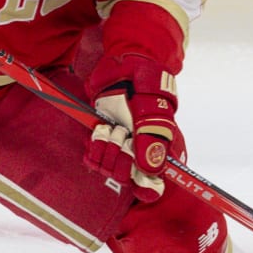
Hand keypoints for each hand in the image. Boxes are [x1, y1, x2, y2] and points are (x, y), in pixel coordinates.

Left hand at [83, 54, 182, 202]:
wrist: (124, 64)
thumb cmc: (146, 84)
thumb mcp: (152, 109)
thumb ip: (151, 138)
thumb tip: (151, 171)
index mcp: (158, 149)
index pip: (154, 184)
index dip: (146, 189)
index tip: (138, 184)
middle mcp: (139, 152)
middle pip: (126, 178)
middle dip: (121, 158)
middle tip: (123, 134)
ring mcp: (120, 147)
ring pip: (108, 170)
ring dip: (107, 148)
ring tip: (111, 127)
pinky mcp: (102, 140)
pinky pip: (93, 160)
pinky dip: (93, 148)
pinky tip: (98, 133)